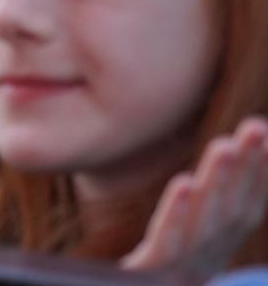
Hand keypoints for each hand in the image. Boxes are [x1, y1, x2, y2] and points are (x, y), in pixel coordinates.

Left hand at [123, 117, 267, 278]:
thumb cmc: (140, 275)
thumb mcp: (172, 241)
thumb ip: (194, 207)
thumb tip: (220, 154)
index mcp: (213, 254)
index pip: (245, 210)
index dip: (261, 173)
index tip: (265, 129)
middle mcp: (205, 266)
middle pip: (232, 215)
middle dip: (248, 170)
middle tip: (255, 126)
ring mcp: (180, 276)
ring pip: (206, 228)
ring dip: (219, 185)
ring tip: (224, 146)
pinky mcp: (149, 279)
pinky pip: (166, 248)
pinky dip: (177, 216)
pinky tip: (184, 184)